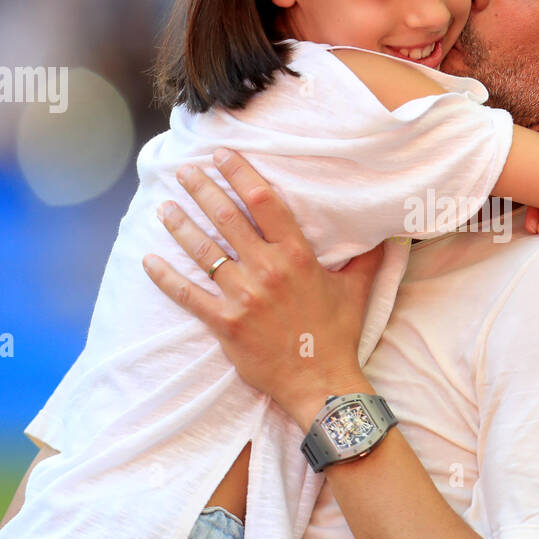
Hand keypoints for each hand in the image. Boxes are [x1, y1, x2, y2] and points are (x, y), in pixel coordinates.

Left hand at [142, 148, 383, 426]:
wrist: (321, 382)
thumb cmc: (338, 334)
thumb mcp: (357, 289)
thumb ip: (367, 257)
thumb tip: (390, 234)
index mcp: (297, 255)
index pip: (263, 201)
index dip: (239, 174)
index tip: (221, 156)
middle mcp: (267, 270)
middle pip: (227, 218)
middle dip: (202, 190)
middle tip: (184, 171)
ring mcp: (243, 296)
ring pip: (203, 251)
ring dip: (180, 226)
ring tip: (163, 208)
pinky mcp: (225, 323)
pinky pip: (188, 296)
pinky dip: (165, 278)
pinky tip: (149, 261)